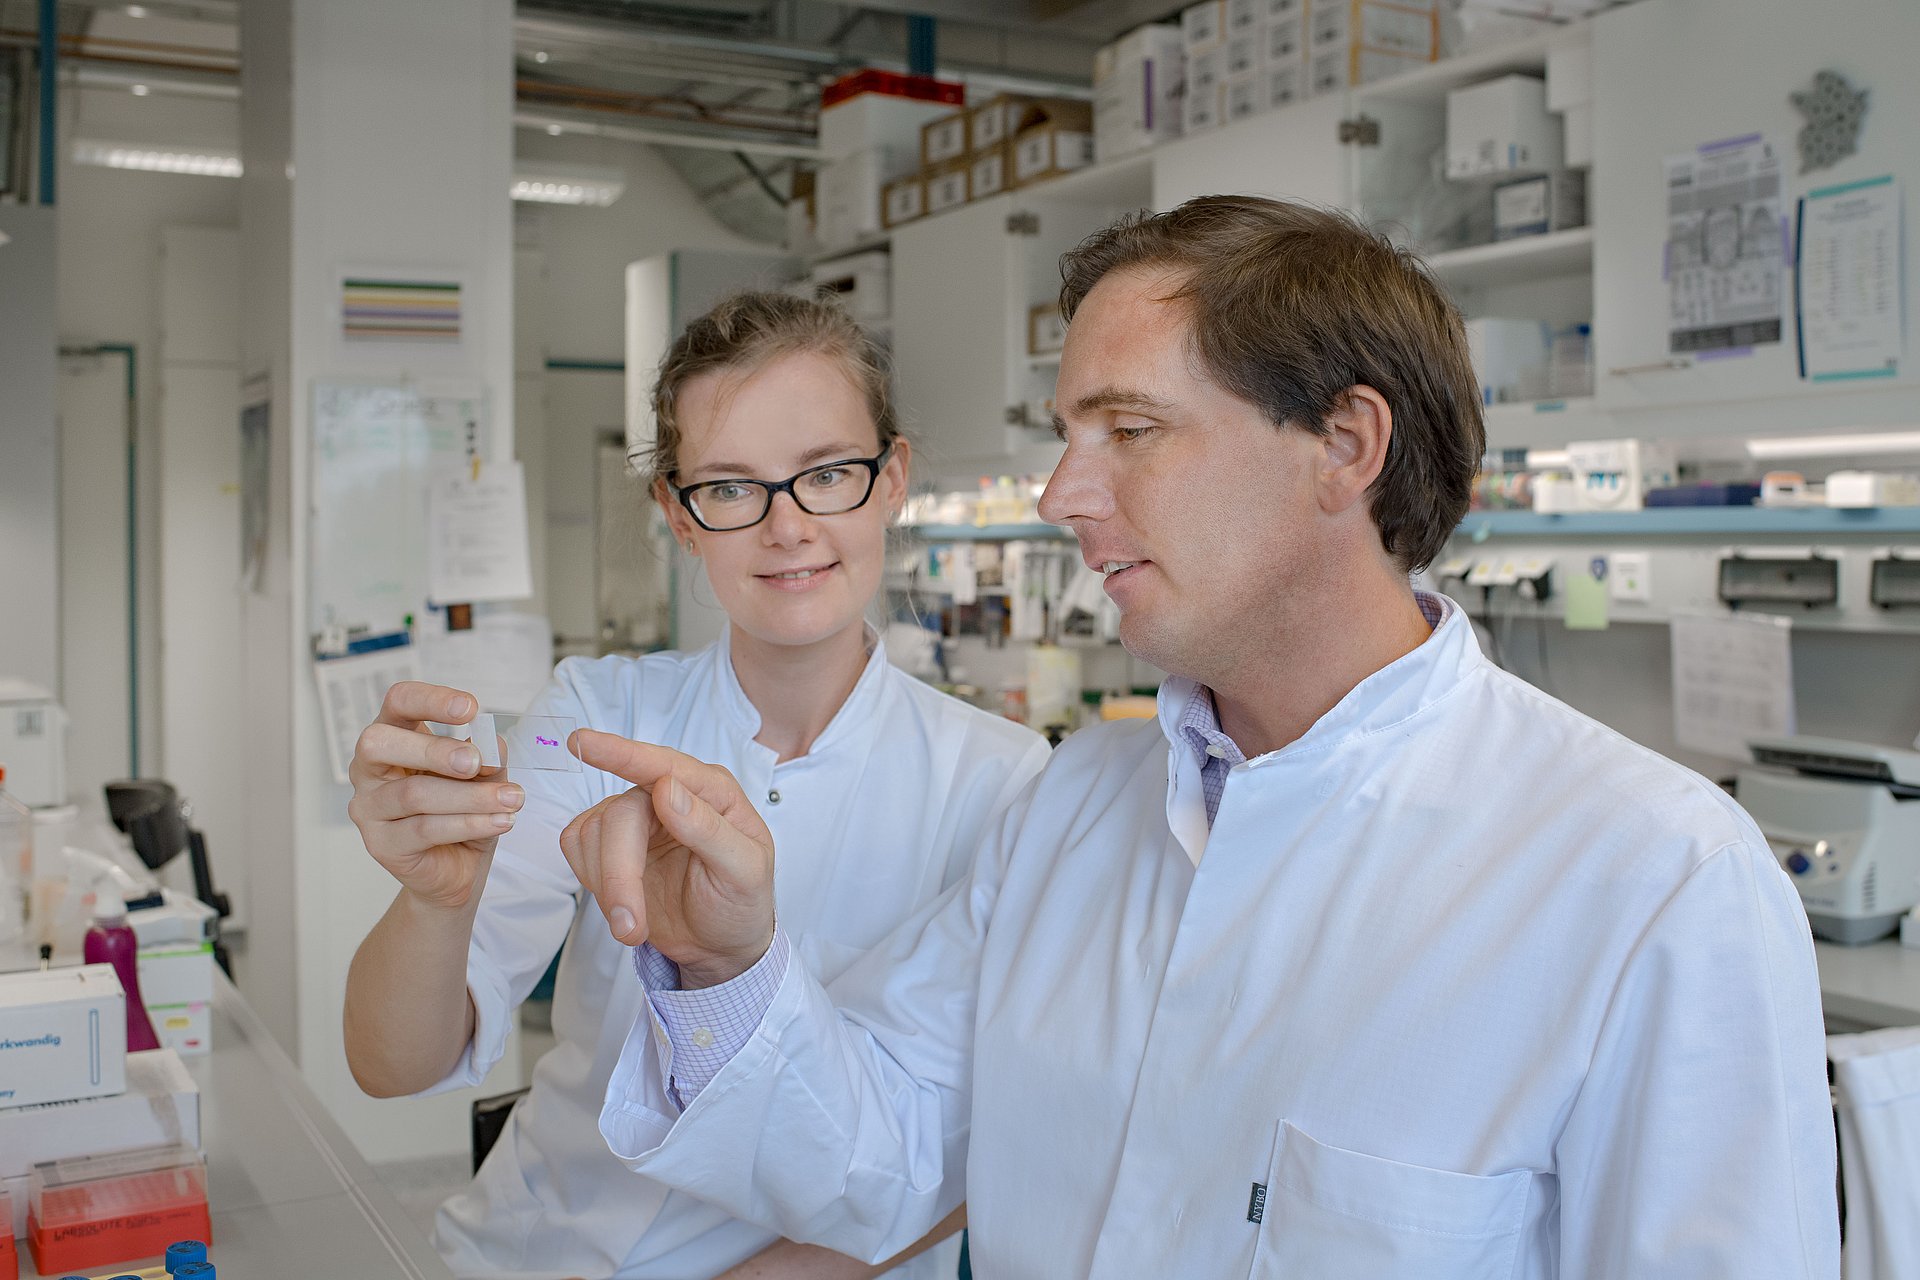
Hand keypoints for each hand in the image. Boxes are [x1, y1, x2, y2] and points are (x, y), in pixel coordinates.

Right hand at [346, 681, 523, 910]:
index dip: (431, 700)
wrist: (458, 867)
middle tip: (477, 762)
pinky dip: (470, 823)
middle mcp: (370, 769)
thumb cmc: (464, 809)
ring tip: (513, 799)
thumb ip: (486, 756)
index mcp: (394, 736)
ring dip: (471, 796)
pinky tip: (501, 821)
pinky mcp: (381, 844)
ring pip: (413, 794)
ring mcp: (369, 807)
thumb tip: (490, 747)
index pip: (398, 702)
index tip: (471, 708)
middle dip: (433, 750)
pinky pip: (425, 829)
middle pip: (380, 743)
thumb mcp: (484, 775)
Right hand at [561, 730, 774, 986]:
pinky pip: (577, 847)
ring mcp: (636, 818)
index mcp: (711, 791)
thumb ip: (709, 829)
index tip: (583, 742)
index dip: (621, 754)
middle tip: (630, 926)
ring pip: (592, 833)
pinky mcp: (607, 843)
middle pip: (620, 815)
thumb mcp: (744, 871)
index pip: (662, 765)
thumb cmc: (740, 902)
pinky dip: (593, 882)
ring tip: (634, 925)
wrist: (718, 945)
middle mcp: (669, 796)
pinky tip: (622, 904)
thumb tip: (665, 787)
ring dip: (607, 887)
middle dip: (620, 875)